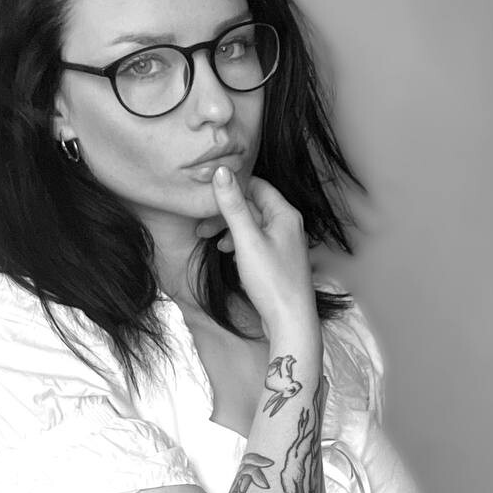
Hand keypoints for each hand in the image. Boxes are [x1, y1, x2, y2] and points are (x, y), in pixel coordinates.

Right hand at [207, 168, 317, 337]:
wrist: (290, 321)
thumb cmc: (272, 281)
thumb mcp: (247, 240)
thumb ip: (233, 205)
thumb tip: (221, 171)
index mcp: (284, 214)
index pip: (256, 185)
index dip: (232, 188)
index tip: (207, 196)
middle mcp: (288, 225)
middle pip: (253, 206)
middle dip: (226, 213)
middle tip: (201, 226)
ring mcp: (284, 244)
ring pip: (253, 226)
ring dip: (230, 230)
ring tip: (210, 241)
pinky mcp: (279, 261)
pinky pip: (256, 243)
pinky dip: (240, 244)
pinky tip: (229, 255)